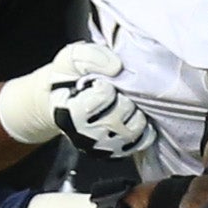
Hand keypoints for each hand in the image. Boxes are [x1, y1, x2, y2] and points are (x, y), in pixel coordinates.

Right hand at [0, 41, 154, 160]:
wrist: (63, 99)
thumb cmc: (68, 77)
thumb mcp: (71, 57)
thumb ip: (90, 56)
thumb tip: (116, 67)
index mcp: (69, 113)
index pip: (104, 95)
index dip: (105, 84)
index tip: (97, 83)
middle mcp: (85, 136)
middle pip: (122, 113)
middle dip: (122, 97)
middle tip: (113, 93)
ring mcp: (102, 147)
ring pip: (135, 128)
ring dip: (135, 112)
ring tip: (123, 104)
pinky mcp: (117, 152)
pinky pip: (143, 140)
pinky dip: (143, 127)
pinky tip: (132, 116)